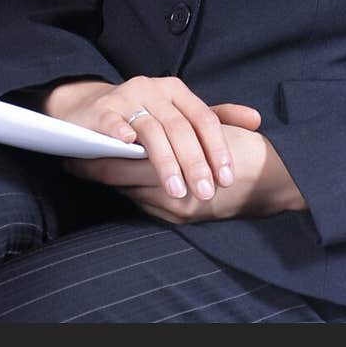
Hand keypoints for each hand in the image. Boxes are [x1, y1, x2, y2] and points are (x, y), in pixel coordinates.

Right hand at [43, 75, 261, 202]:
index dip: (217, 148)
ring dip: (164, 161)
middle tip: (204, 192)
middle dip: (194, 162)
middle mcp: (153, 90)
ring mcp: (126, 98)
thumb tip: (255, 120)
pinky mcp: (102, 109)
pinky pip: (112, 121)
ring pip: (151, 130)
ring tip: (175, 189)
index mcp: (175, 91)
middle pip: (180, 127)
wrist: (92, 106)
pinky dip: (120, 132)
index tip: (225, 178)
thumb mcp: (180, 113)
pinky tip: (128, 147)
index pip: (204, 118)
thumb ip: (215, 117)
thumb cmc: (144, 115)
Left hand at [80, 125, 307, 224]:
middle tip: (69, 158)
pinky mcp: (182, 216)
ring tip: (85, 166)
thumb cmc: (243, 149)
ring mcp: (174, 208)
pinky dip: (132, 189)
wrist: (277, 180)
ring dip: (111, 178)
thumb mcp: (207, 130)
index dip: (96, 155)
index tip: (74, 147)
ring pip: (131, 190)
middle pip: (120, 178)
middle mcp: (170, 192)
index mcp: (172, 163)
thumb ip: (174, 130)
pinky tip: (120, 180)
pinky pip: (147, 203)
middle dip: (94, 167)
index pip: (120, 162)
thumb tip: (135, 132)